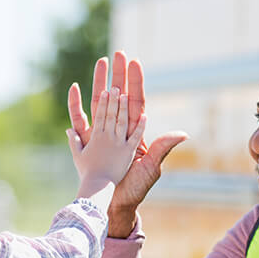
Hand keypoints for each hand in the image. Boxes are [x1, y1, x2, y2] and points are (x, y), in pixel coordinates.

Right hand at [68, 55, 186, 237]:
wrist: (116, 204)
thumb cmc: (135, 188)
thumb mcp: (151, 167)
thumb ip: (163, 147)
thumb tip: (182, 133)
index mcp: (135, 133)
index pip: (136, 102)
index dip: (134, 83)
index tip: (134, 62)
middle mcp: (119, 130)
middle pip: (118, 96)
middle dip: (118, 75)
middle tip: (116, 54)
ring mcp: (102, 135)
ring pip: (100, 103)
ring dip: (99, 82)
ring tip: (99, 63)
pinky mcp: (89, 143)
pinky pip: (81, 121)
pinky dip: (76, 104)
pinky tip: (75, 89)